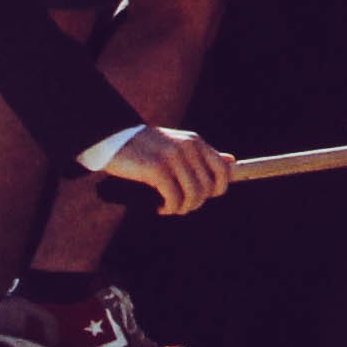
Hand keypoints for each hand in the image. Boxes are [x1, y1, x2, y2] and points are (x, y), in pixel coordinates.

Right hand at [92, 121, 233, 218]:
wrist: (115, 138)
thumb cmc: (147, 147)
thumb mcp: (179, 145)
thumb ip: (204, 154)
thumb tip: (231, 161)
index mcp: (195, 142)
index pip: (223, 171)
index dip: (216, 190)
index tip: (200, 197)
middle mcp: (188, 148)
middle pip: (207, 188)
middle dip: (195, 202)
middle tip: (178, 205)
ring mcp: (173, 158)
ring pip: (192, 196)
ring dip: (181, 208)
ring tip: (169, 208)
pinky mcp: (157, 169)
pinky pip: (174, 198)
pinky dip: (169, 208)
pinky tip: (160, 207)